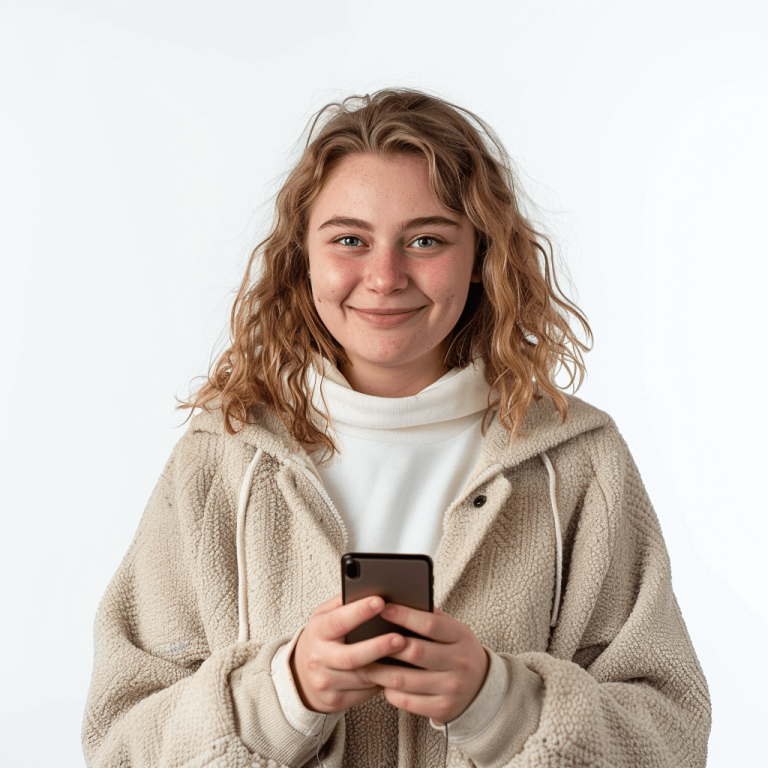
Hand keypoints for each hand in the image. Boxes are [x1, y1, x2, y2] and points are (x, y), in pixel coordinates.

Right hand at [290, 593, 406, 712]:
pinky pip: (363, 693)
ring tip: (406, 656)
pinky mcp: (335, 701)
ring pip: (361, 677)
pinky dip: (381, 681)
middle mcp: (318, 658)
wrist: (300, 677)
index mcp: (317, 631)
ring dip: (386, 667)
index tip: (380, 601)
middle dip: (377, 647)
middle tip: (401, 638)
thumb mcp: (324, 616)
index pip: (338, 621)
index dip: (359, 612)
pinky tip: (396, 671)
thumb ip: (343, 603)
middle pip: (351, 656)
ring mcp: (326, 682)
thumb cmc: (322, 638)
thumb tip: (370, 587)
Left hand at [358, 604, 489, 724]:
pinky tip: (382, 684)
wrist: (482, 686)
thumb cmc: (457, 650)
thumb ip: (430, 617)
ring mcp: (452, 688)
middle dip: (386, 646)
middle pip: (415, 652)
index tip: (382, 608)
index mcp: (460, 636)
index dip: (403, 616)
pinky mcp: (443, 709)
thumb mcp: (453, 630)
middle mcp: (459, 662)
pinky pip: (409, 702)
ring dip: (380, 673)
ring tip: (364, 664)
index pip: (429, 624)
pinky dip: (391, 693)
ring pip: (406, 681)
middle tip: (363, 640)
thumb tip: (397, 600)